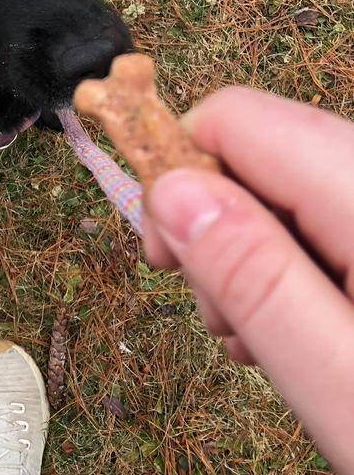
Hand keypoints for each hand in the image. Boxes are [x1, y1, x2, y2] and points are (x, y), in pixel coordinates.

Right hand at [143, 87, 353, 474]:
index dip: (180, 172)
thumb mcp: (346, 385)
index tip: (167, 256)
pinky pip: (327, 211)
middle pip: (262, 144)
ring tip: (262, 334)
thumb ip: (255, 279)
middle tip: (223, 318)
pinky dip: (294, 258)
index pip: (237, 117)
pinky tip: (302, 321)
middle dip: (216, 220)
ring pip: (290, 180)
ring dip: (253, 247)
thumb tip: (170, 190)